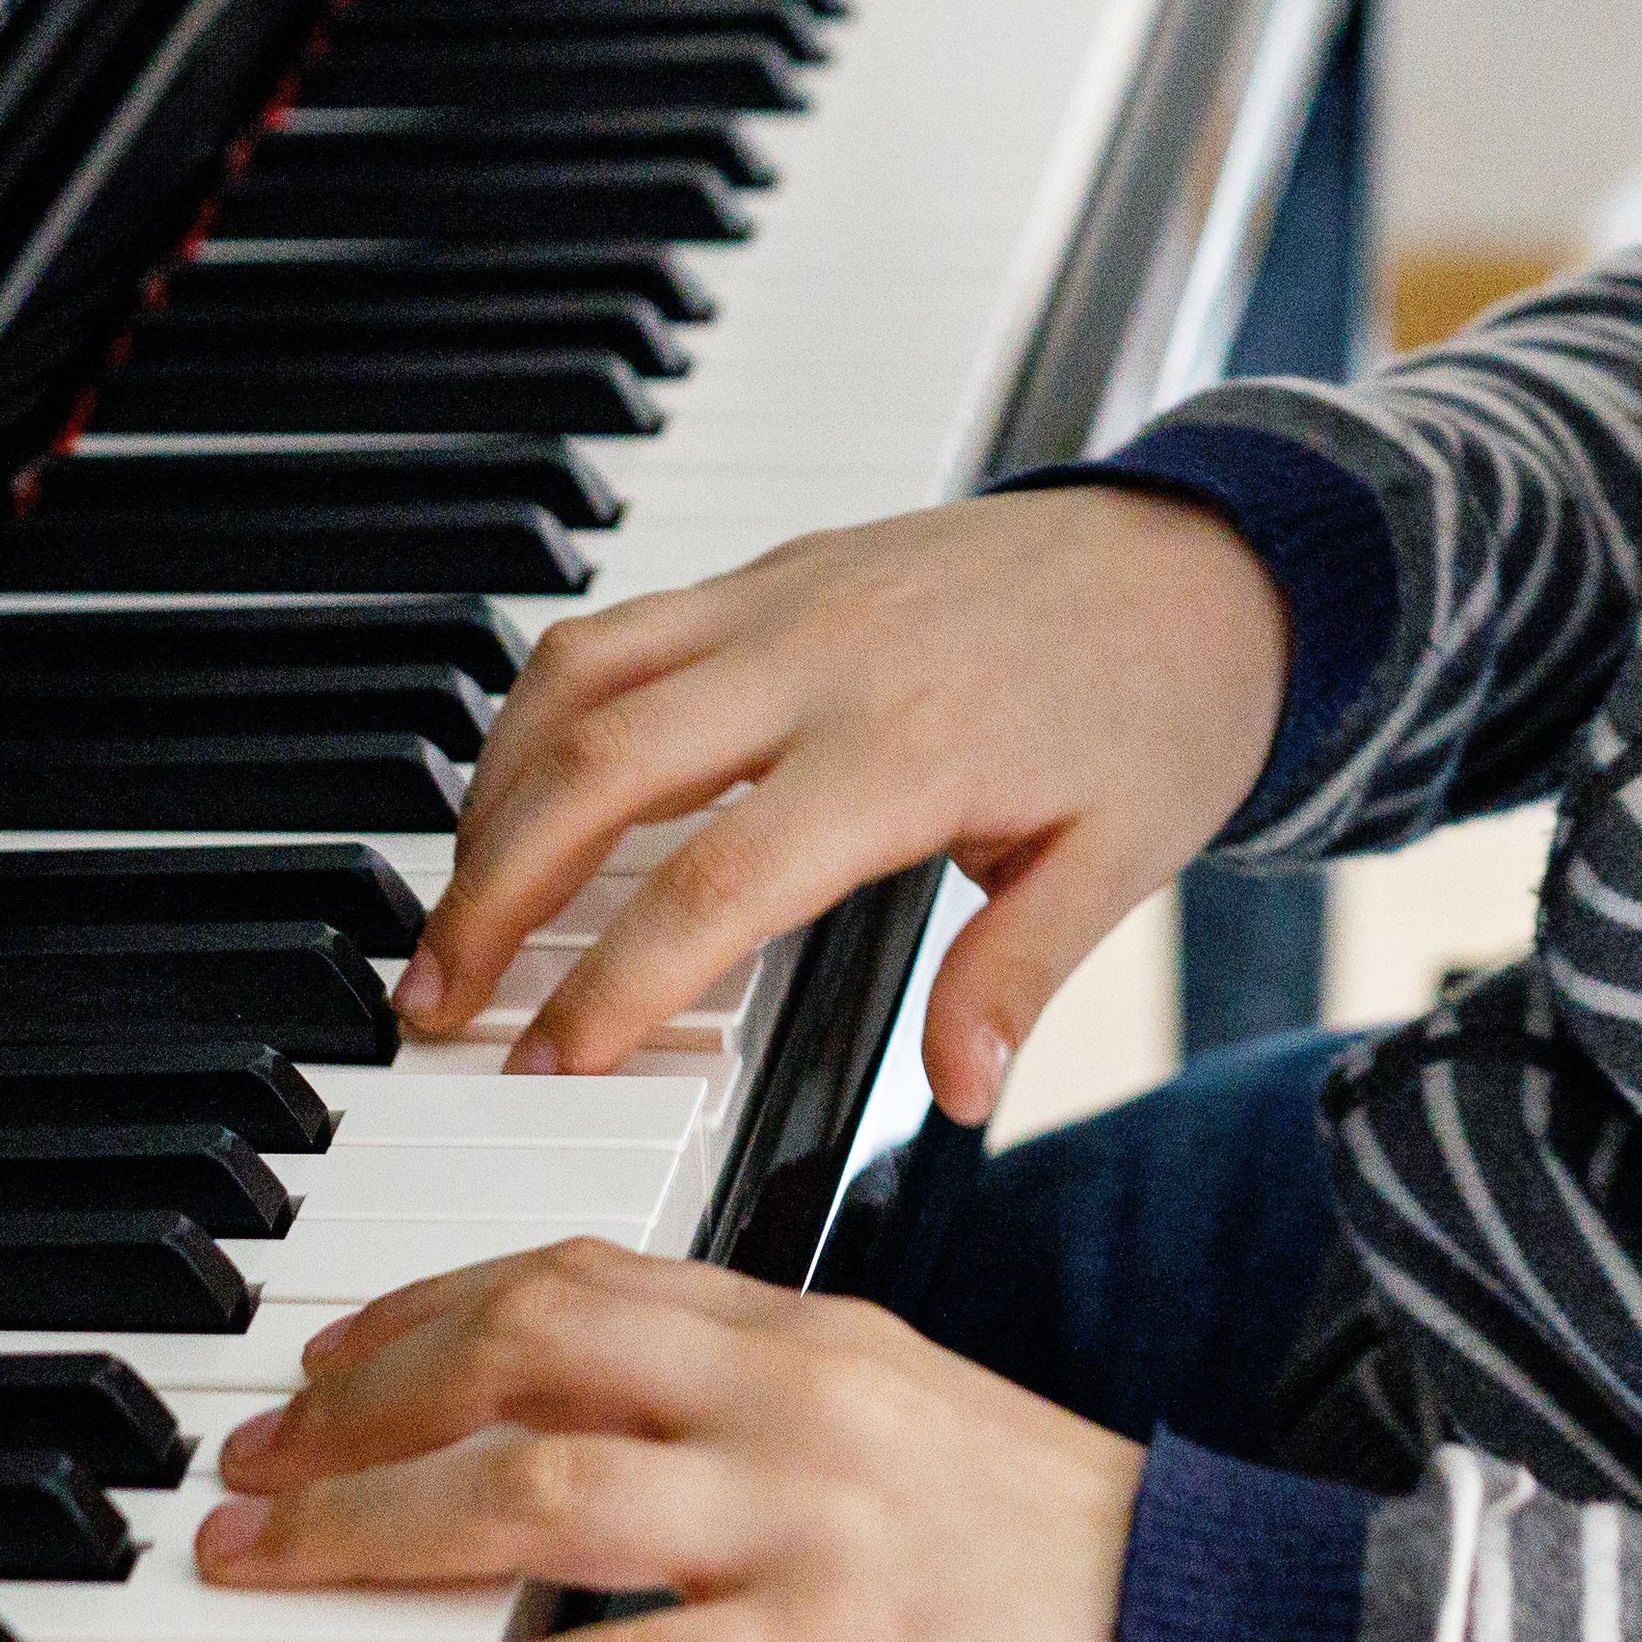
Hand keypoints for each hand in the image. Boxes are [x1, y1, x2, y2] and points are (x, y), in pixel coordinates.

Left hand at [194, 1238, 1137, 1641]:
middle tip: (254, 1465)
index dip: (424, 1304)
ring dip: (368, 1523)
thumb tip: (593, 1434)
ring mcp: (811, 1527)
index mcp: (817, 1337)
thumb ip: (762, 1415)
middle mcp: (800, 1403)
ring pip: (539, 1482)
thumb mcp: (905, 1437)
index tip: (326, 1358)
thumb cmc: (1058, 1571)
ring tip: (262, 1566)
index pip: (581, 1268)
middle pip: (529, 1345)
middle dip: (360, 1403)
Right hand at [411, 487, 1287, 1117]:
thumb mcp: (1125, 856)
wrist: (1208, 551)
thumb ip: (1019, 972)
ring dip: (492, 794)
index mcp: (910, 749)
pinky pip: (617, 624)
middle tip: (432, 1003)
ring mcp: (788, 598)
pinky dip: (538, 708)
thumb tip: (958, 1091)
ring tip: (451, 912)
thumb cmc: (1166, 705)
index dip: (615, 983)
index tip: (546, 1064)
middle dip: (494, 894)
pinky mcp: (775, 567)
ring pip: (581, 679)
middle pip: (601, 770)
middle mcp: (825, 658)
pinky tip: (516, 791)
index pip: (719, 881)